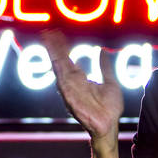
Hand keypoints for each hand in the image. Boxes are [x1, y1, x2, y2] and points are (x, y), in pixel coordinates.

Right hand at [41, 29, 122, 145]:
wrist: (110, 125)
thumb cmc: (109, 108)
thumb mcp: (110, 83)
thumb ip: (105, 68)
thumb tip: (101, 51)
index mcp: (80, 78)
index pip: (67, 58)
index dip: (62, 46)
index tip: (56, 34)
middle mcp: (72, 82)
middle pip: (60, 60)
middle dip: (54, 46)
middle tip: (47, 32)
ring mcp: (70, 90)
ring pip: (59, 69)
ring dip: (53, 55)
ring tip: (47, 42)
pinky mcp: (71, 99)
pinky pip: (63, 84)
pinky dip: (59, 73)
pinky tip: (56, 62)